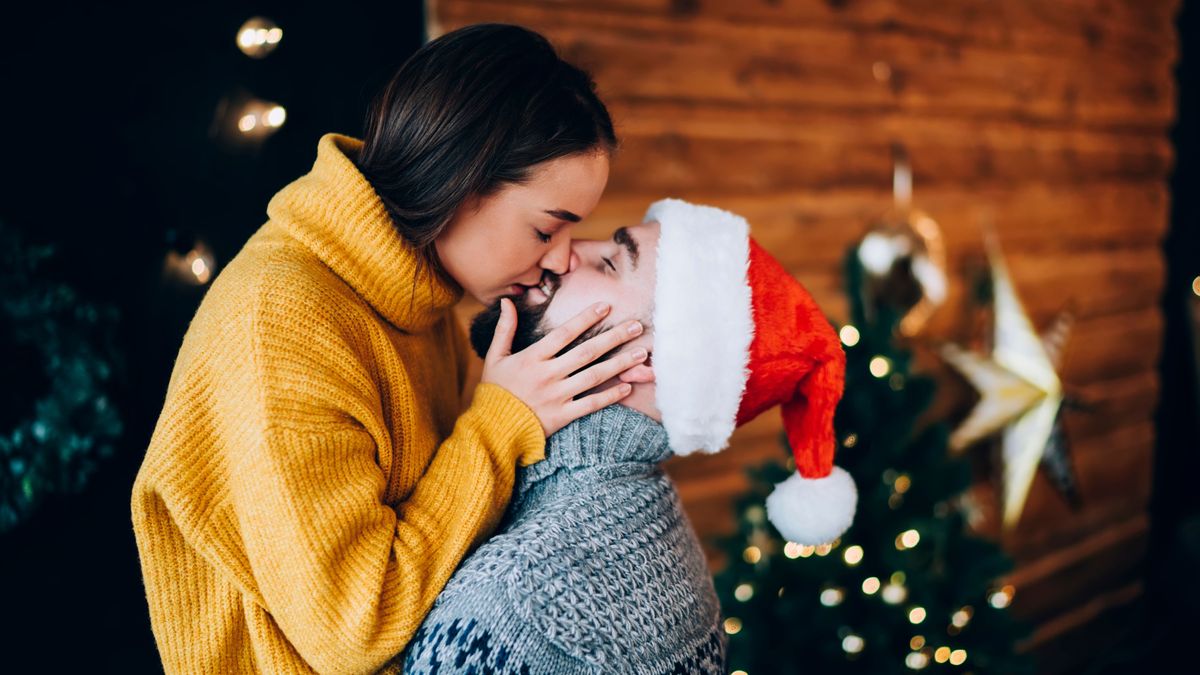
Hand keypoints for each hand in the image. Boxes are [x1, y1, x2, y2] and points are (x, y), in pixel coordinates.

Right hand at [481, 299, 649, 436]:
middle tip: (637, 326)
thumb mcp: (494, 357)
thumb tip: (507, 302)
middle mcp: (548, 375)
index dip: (585, 319)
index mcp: (532, 358)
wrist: (492, 429)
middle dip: (614, 337)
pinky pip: (591, 404)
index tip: (606, 306)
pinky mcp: (562, 416)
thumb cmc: (495, 390)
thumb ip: (504, 329)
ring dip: (621, 364)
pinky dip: (610, 396)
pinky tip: (627, 387)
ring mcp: (557, 396)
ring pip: (594, 376)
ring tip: (642, 354)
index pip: (564, 334)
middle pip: (587, 352)